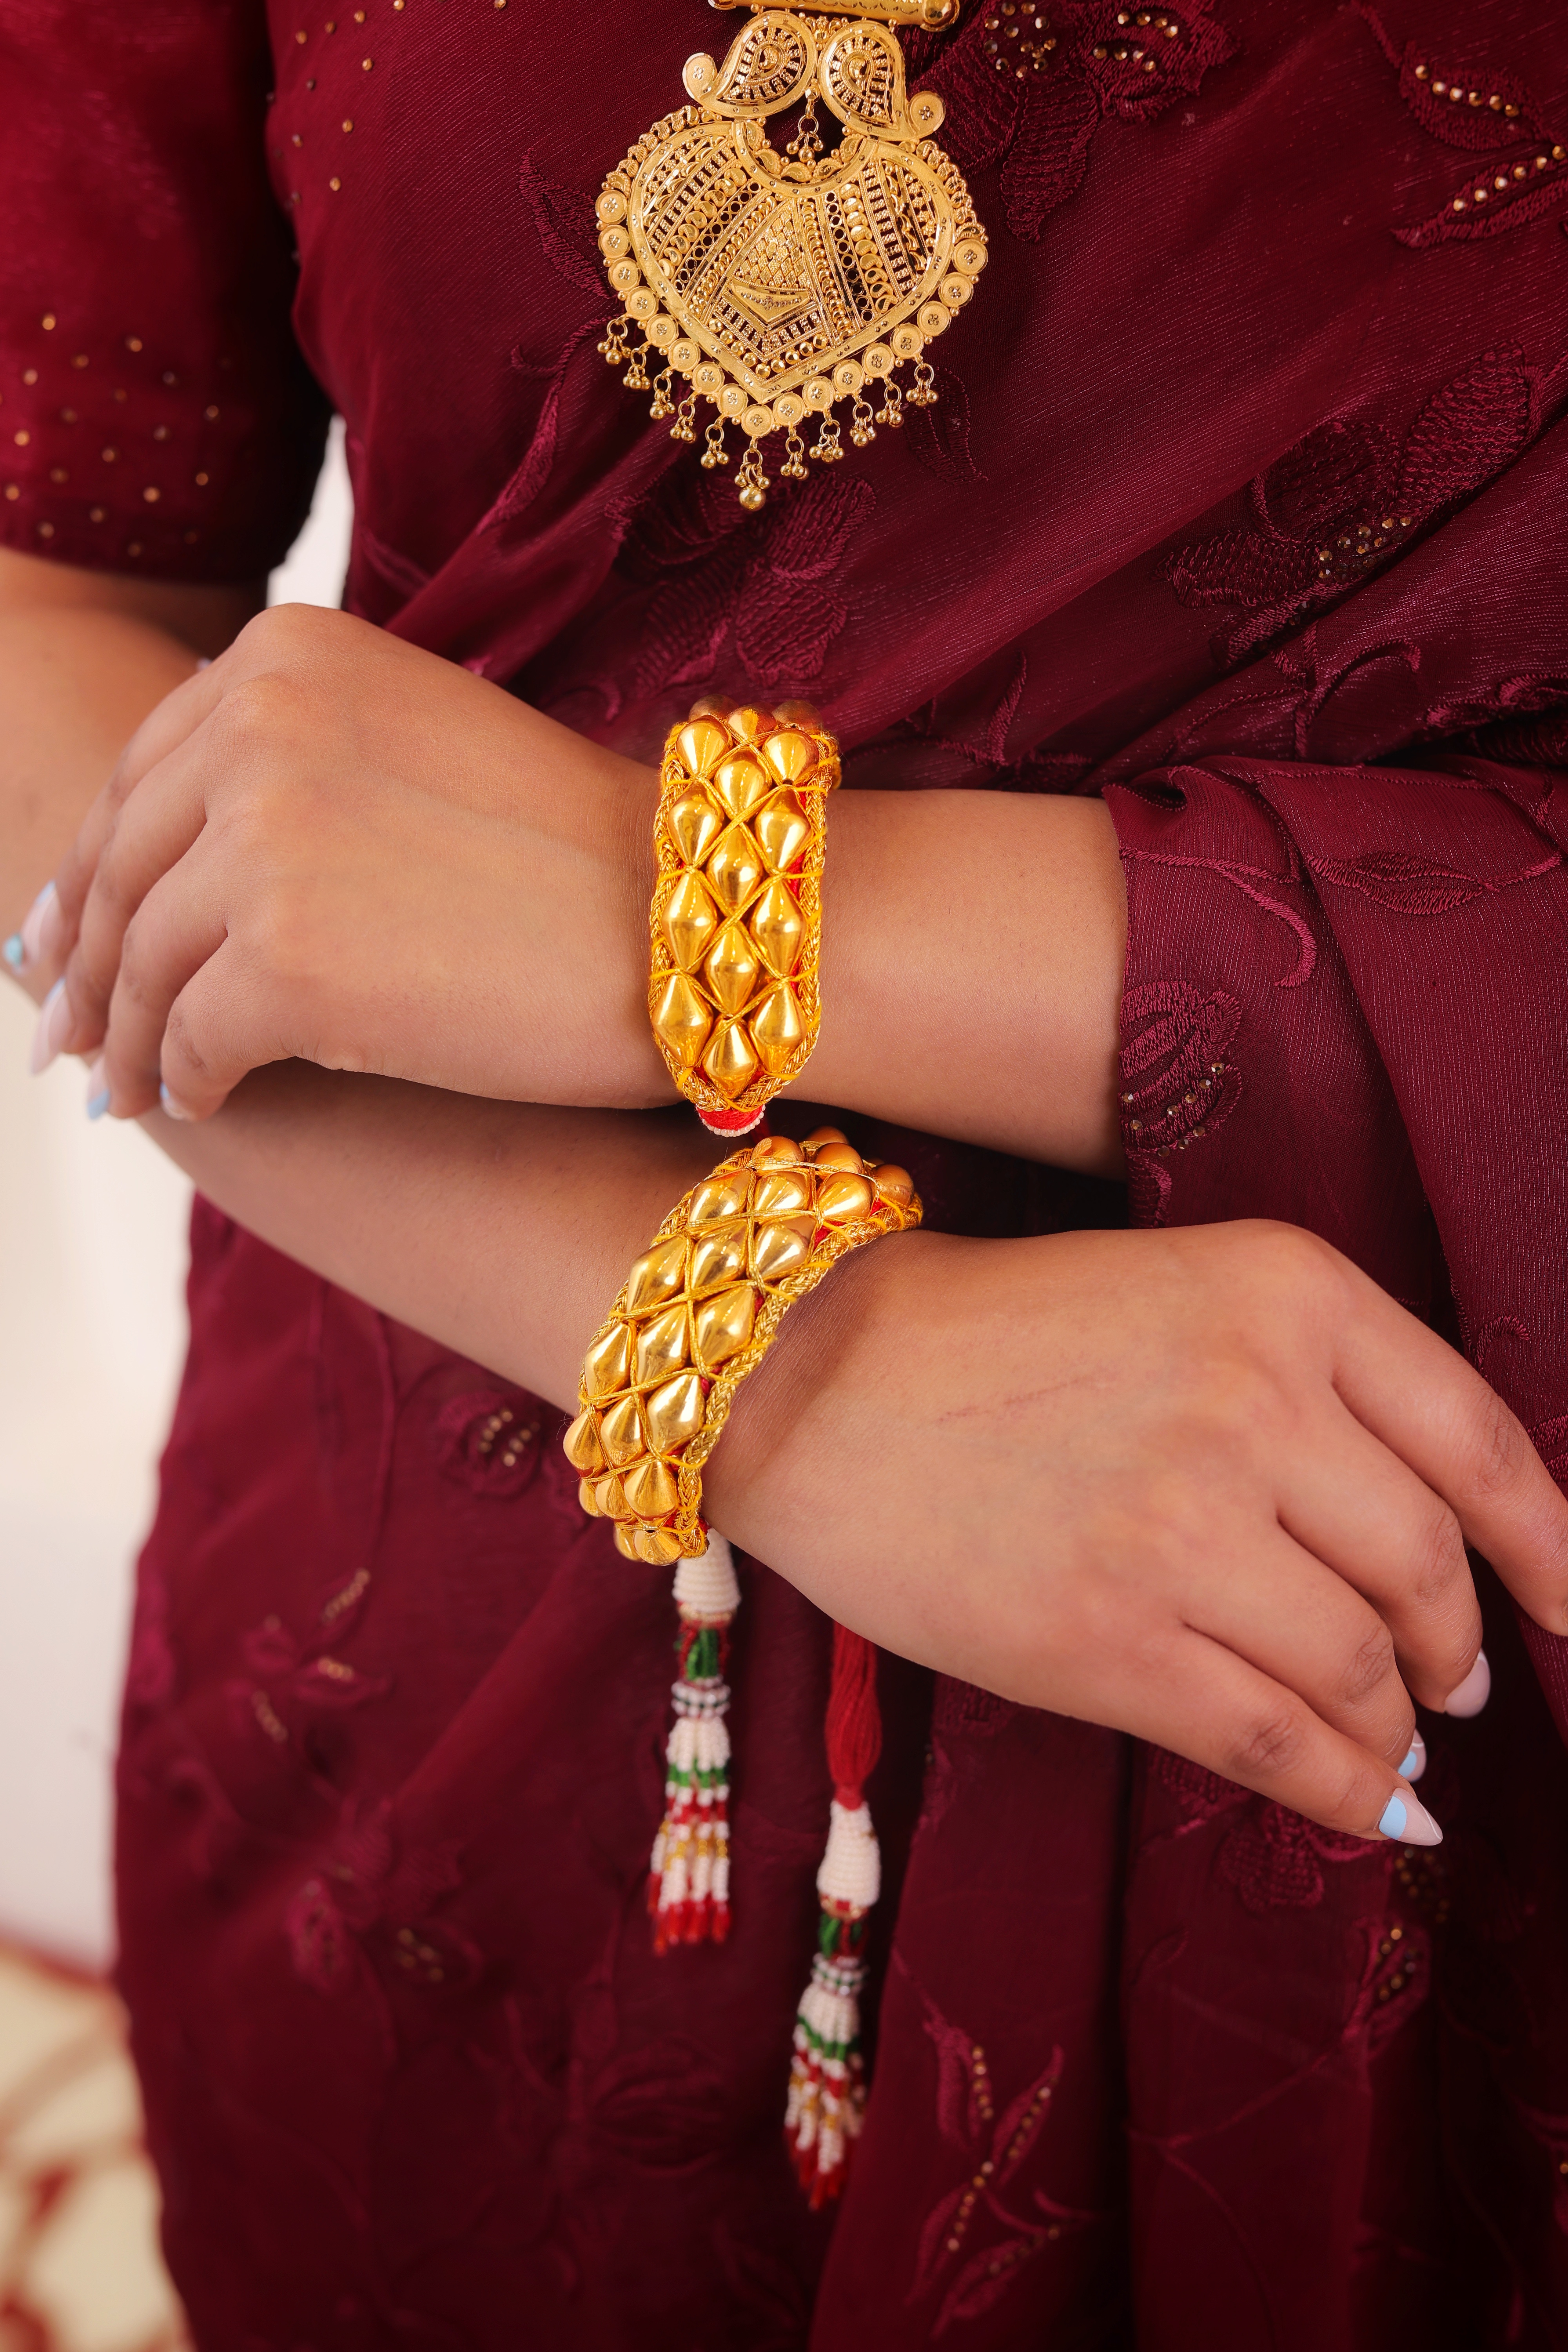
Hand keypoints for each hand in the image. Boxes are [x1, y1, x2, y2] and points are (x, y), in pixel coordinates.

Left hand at [29, 603, 671, 1118]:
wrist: (689, 914)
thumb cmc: (579, 849)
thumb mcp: (412, 743)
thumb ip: (295, 762)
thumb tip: (182, 849)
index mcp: (282, 655)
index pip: (143, 777)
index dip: (92, 869)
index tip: (64, 934)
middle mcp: (254, 725)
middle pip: (122, 869)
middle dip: (84, 965)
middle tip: (67, 1033)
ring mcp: (264, 843)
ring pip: (144, 964)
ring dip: (129, 1039)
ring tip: (126, 1089)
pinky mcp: (284, 962)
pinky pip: (191, 1039)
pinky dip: (186, 1080)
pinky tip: (199, 1103)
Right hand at [708, 1217, 1567, 1841]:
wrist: (810, 1373)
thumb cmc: (996, 1335)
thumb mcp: (1180, 1298)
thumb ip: (1315, 1398)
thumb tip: (1448, 1577)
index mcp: (1284, 1293)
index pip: (1481, 1443)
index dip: (1550, 1548)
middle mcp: (1252, 1401)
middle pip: (1429, 1569)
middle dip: (1458, 1646)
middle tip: (1454, 1682)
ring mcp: (1180, 1527)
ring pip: (1362, 1669)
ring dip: (1400, 1729)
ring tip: (1400, 1748)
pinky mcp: (1106, 1640)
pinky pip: (1278, 1744)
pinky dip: (1346, 1791)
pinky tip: (1372, 1808)